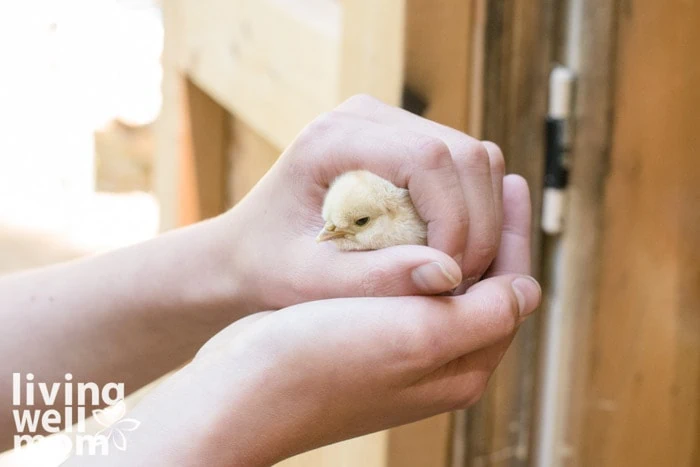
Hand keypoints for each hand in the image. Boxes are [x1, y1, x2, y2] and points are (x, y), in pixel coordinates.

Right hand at [93, 176, 535, 466]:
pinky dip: (418, 248)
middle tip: (488, 177)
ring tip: (454, 188)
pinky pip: (409, 284)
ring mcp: (402, 350)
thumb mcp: (415, 336)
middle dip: (489, 230)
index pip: (510, 289)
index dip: (513, 233)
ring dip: (454, 234)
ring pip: (448, 281)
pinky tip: (408, 218)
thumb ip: (482, 315)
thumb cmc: (322, 360)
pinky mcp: (368, 338)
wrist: (241, 391)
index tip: (510, 181)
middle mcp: (438, 362)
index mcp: (459, 366)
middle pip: (484, 285)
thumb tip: (528, 287)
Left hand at [222, 95, 503, 311]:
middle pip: (465, 154)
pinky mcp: (406, 143)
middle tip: (462, 282)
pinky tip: (452, 253)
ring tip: (457, 272)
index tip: (452, 277)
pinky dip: (474, 212)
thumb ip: (372, 280)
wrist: (249, 249)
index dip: (457, 219)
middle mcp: (366, 117)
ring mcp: (390, 125)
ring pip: (476, 159)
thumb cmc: (268, 267)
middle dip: (478, 224)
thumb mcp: (307, 283)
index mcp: (334, 137)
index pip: (428, 158)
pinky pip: (465, 169)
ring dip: (483, 219)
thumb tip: (448, 275)